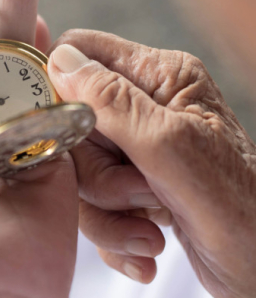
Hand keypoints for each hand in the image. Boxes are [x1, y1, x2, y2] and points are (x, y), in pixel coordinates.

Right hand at [48, 30, 255, 297]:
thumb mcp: (171, 148)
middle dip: (98, 174)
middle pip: (73, 124)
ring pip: (79, 170)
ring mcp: (136, 148)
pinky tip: (148, 246)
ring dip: (107, 211)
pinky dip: (113, 232)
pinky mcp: (130, 185)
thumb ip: (113, 102)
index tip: (66, 132)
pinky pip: (91, 202)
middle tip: (141, 194)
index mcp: (160, 76)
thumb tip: (59, 60)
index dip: (60, 87)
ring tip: (151, 230)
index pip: (81, 52)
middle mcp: (145, 106)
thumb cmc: (239, 211)